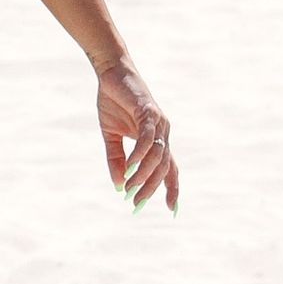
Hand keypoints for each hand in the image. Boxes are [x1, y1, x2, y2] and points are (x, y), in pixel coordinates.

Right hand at [96, 59, 178, 213]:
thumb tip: (120, 185)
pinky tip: (131, 167)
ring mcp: (159, 123)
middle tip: (136, 203)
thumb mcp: (111, 136)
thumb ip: (117, 160)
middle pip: (164, 168)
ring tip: (131, 188)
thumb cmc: (113, 102)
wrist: (110, 74)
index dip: (171, 188)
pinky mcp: (149, 112)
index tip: (172, 209)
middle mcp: (163, 133)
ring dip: (145, 175)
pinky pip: (148, 139)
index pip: (169, 168)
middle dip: (151, 188)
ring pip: (158, 156)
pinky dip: (140, 155)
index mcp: (157, 139)